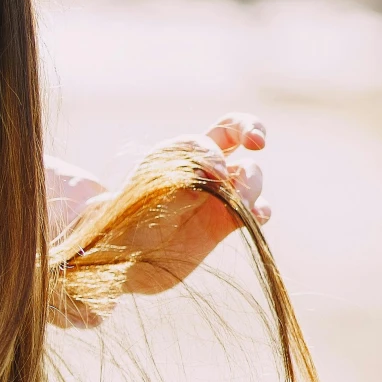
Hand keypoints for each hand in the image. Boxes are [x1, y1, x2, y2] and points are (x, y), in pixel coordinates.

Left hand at [108, 114, 271, 295]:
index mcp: (185, 151)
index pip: (217, 130)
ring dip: (252, 185)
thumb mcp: (151, 180)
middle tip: (254, 147)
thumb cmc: (129, 212)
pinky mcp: (227, 221)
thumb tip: (219, 170)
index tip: (208, 171)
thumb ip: (184, 168)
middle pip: (242, 135)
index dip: (219, 145)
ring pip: (251, 175)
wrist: (121, 251)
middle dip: (254, 130)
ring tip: (240, 203)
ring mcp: (220, 193)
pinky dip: (260, 210)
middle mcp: (207, 167)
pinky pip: (257, 210)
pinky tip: (254, 215)